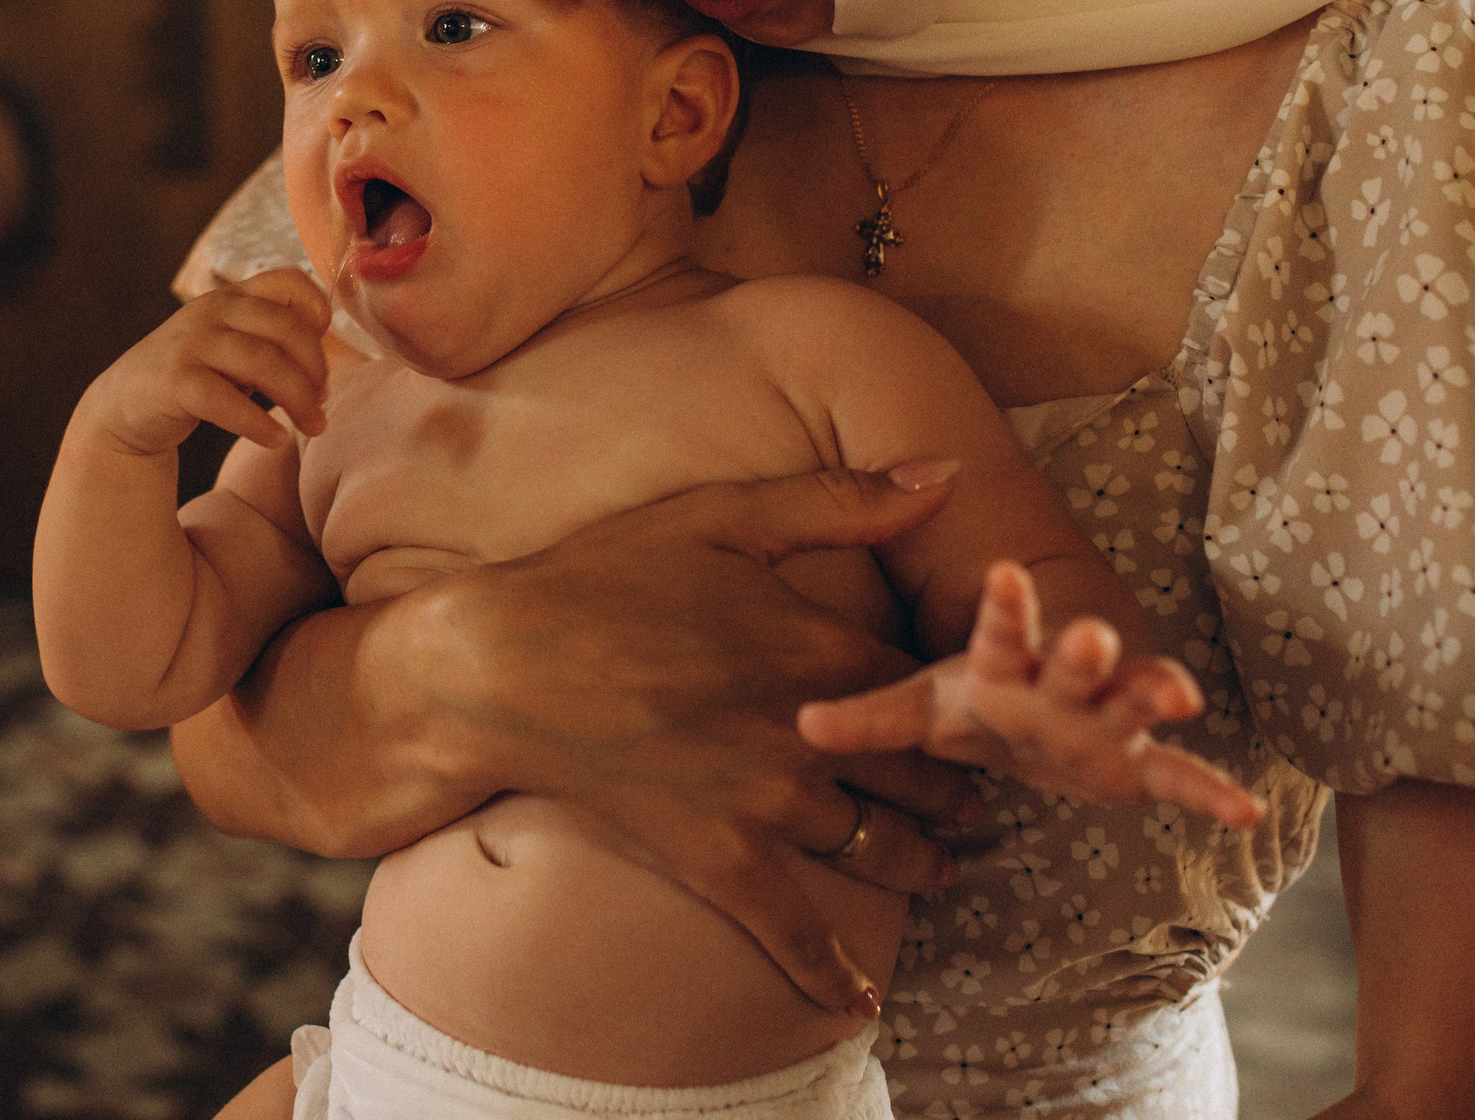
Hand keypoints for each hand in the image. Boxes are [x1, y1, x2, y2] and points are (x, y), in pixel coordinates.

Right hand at [81, 269, 330, 455]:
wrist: (125, 405)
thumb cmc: (196, 376)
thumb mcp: (234, 347)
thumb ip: (271, 341)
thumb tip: (325, 361)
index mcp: (232, 298)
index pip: (288, 280)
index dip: (317, 311)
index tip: (323, 352)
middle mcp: (211, 311)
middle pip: (284, 327)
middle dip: (315, 369)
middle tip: (323, 403)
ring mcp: (190, 344)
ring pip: (261, 361)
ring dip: (297, 399)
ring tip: (314, 426)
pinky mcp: (172, 381)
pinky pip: (224, 399)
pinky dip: (257, 423)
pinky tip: (276, 440)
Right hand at [423, 466, 976, 1016]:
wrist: (496, 666)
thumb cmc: (602, 577)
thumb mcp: (721, 517)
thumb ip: (840, 500)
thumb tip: (945, 472)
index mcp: (821, 645)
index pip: (933, 688)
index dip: (962, 702)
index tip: (977, 711)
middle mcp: (811, 732)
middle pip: (926, 775)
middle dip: (960, 788)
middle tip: (976, 796)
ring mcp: (766, 803)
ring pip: (883, 851)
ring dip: (924, 864)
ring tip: (940, 866)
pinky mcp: (716, 858)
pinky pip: (793, 930)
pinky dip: (830, 973)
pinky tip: (857, 1003)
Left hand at [796, 562, 1263, 828]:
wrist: (1019, 727)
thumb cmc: (968, 702)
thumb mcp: (916, 706)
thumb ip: (867, 716)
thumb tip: (800, 725)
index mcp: (1002, 659)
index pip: (998, 627)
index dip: (1002, 604)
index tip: (1001, 570)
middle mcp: (1059, 683)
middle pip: (1072, 662)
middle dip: (1083, 650)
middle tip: (1092, 634)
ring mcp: (1101, 722)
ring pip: (1129, 702)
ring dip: (1151, 693)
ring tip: (1180, 692)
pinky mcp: (1131, 766)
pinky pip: (1174, 777)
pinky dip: (1209, 791)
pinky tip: (1247, 810)